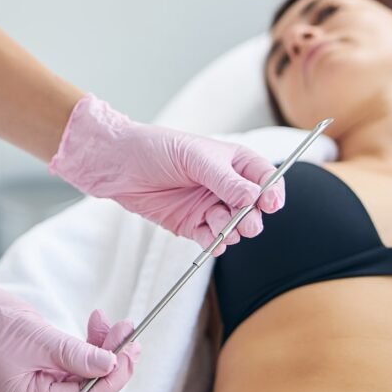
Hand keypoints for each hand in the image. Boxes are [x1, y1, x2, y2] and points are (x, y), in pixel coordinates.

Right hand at [0, 261, 139, 391]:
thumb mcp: (38, 337)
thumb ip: (75, 354)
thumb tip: (110, 365)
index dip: (112, 377)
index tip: (130, 351)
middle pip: (84, 388)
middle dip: (110, 359)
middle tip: (128, 331)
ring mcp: (34, 386)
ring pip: (80, 374)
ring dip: (99, 348)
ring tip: (110, 322)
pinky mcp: (36, 369)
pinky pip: (69, 364)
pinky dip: (84, 345)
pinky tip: (93, 325)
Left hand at [49, 94, 284, 253]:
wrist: (119, 164)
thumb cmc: (156, 148)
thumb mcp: (194, 158)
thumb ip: (225, 179)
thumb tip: (255, 198)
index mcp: (231, 162)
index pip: (265, 179)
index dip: (272, 192)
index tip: (270, 204)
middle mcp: (224, 185)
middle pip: (254, 208)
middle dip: (253, 217)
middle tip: (245, 221)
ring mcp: (208, 205)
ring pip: (234, 226)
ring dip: (232, 230)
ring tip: (221, 226)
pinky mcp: (191, 224)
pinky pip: (212, 239)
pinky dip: (216, 243)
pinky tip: (212, 241)